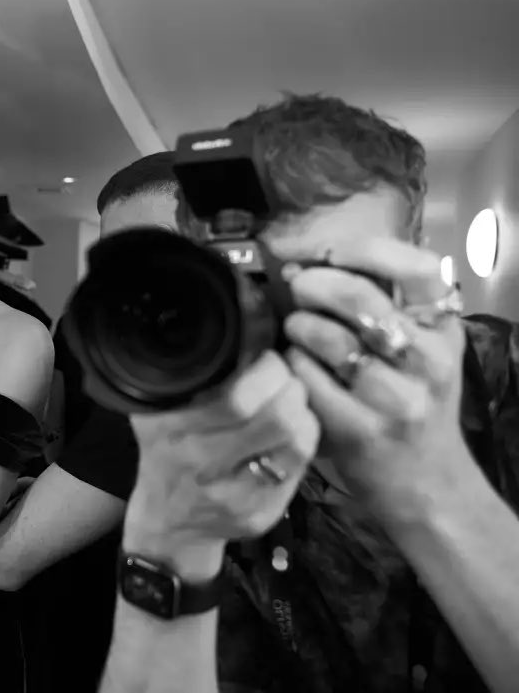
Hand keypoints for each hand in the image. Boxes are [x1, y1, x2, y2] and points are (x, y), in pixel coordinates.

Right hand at [124, 352, 319, 577]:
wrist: (168, 522)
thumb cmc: (167, 452)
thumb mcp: (159, 411)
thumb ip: (192, 375)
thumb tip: (245, 311)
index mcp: (167, 428)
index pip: (237, 397)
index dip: (267, 369)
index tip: (266, 358)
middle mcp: (196, 464)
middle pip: (276, 418)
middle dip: (291, 387)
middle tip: (285, 378)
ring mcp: (230, 496)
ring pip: (296, 441)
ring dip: (303, 413)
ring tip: (291, 403)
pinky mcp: (258, 516)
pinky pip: (299, 467)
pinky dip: (304, 440)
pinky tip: (292, 432)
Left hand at [280, 237, 470, 525]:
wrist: (427, 484)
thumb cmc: (411, 403)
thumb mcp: (419, 351)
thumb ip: (381, 307)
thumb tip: (304, 265)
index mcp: (444, 330)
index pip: (418, 269)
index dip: (365, 250)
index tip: (330, 253)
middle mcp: (429, 361)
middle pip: (360, 297)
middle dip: (314, 284)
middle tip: (296, 287)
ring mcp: (397, 399)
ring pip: (329, 337)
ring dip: (299, 326)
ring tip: (296, 331)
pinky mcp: (361, 431)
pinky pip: (307, 378)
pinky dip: (292, 365)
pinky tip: (295, 368)